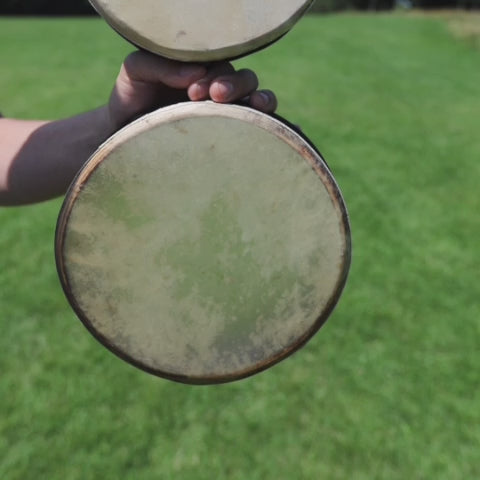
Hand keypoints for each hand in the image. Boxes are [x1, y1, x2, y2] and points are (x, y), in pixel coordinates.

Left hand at [108, 51, 277, 129]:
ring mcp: (226, 109)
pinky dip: (268, 117)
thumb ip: (157, 64)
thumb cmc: (133, 98)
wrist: (128, 131)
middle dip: (233, 85)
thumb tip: (194, 73)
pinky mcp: (232, 131)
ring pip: (255, 94)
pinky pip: (259, 119)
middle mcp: (217, 85)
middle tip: (214, 97)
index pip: (219, 62)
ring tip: (253, 105)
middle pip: (242, 77)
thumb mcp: (136, 72)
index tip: (193, 92)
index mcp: (199, 67)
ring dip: (256, 97)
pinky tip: (267, 119)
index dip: (213, 74)